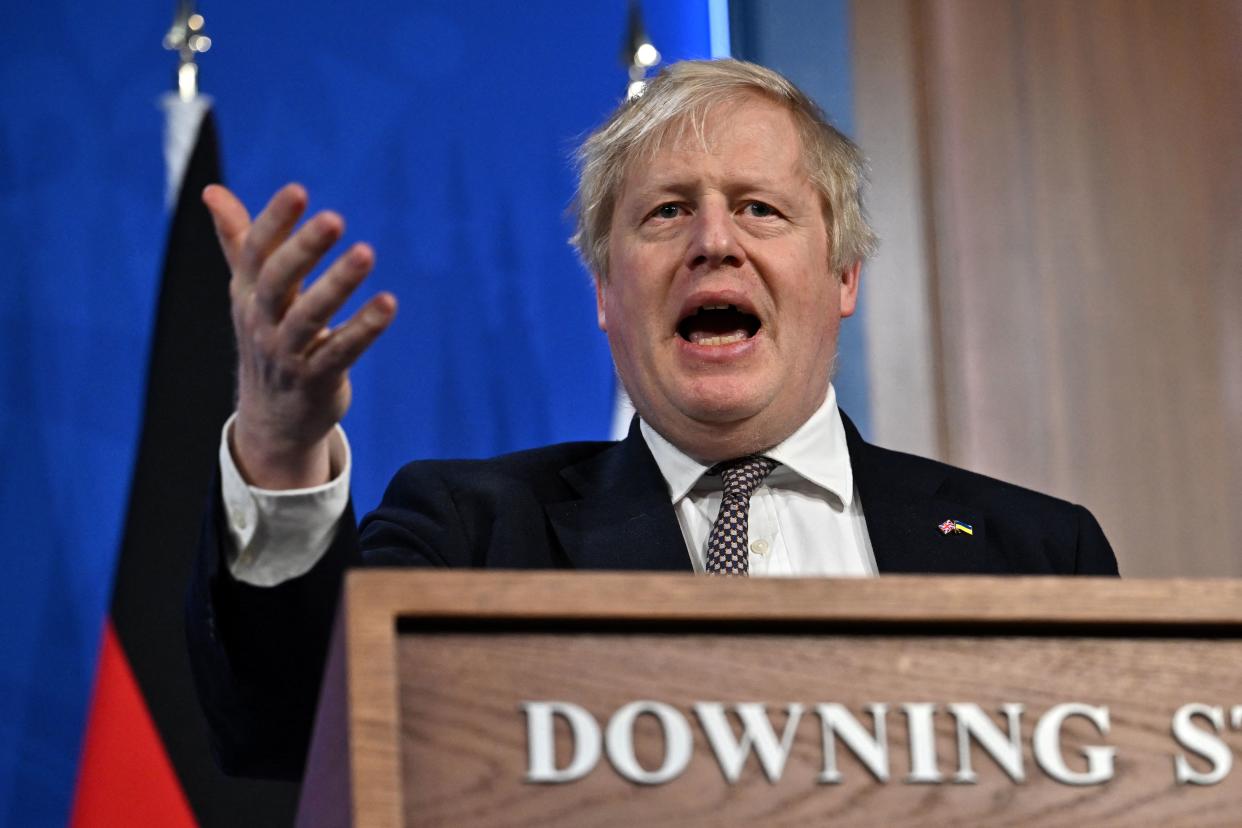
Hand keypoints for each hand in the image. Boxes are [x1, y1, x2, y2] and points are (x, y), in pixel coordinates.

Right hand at [203, 183, 396, 488]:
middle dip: (304, 249)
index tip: (298, 190)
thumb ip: (239, 241)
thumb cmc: (267, 339)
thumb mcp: (249, 292)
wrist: (272, 419)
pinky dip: (363, 329)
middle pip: (278, 280)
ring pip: (308, 317)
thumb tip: (210, 190)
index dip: (274, 221)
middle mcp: (261, 321)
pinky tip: (388, 304)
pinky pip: (340, 352)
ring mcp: (286, 354)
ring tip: (366, 253)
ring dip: (337, 284)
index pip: (255, 252)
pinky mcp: (316, 380)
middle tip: (334, 218)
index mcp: (247, 293)